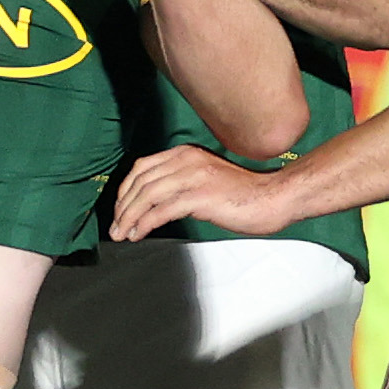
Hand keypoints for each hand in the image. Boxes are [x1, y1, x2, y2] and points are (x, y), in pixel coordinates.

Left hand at [111, 145, 292, 239]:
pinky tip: (139, 234)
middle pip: (140, 182)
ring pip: (147, 195)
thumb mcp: (207, 178)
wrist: (273, 198)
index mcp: (186, 154)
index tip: (119, 208)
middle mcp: (187, 160)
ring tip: (122, 234)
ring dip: (129, 217)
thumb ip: (182, 182)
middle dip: (122, 206)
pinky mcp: (200, 196)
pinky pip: (162, 210)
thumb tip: (155, 203)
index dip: (125, 189)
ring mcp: (194, 177)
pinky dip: (145, 223)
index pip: (142, 167)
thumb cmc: (243, 194)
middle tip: (115, 227)